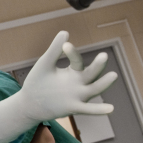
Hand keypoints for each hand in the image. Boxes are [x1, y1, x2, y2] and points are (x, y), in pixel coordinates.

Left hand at [0, 31, 117, 142]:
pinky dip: (98, 109)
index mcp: (73, 71)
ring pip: (94, 89)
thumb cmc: (38, 81)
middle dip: (97, 65)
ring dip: (104, 83)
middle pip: (91, 73)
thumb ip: (54, 50)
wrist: (29, 103)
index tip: (65, 45)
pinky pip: (88, 109)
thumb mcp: (45, 64)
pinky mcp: (73, 108)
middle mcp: (79, 82)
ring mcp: (78, 96)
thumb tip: (65, 32)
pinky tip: (110, 108)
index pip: (77, 61)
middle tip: (103, 56)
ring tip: (113, 75)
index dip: (73, 53)